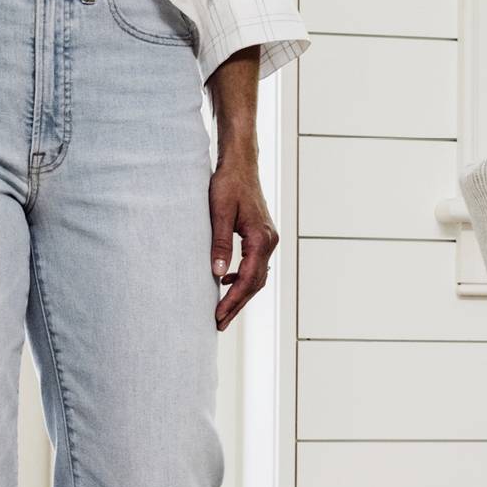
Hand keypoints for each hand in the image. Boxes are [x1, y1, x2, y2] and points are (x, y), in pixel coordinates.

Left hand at [211, 143, 277, 329]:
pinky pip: (256, 265)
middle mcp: (269, 242)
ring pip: (257, 276)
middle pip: (256, 283)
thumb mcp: (218, 213)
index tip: (218, 315)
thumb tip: (218, 274)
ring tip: (223, 310)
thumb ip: (220, 244)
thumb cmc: (228, 184)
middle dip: (237, 304)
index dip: (233, 300)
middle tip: (218, 323)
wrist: (240, 163)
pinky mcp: (261, 236)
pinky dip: (243, 279)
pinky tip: (227, 281)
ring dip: (241, 294)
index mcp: (261, 239)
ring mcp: (267, 239)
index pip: (249, 279)